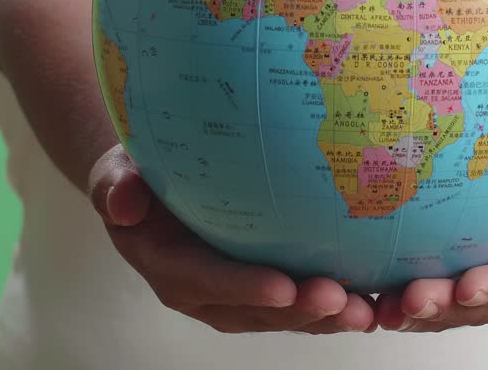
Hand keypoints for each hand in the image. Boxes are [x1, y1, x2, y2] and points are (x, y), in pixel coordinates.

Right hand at [88, 145, 377, 333]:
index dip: (244, 287)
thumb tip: (122, 201)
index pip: (207, 280)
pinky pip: (296, 301)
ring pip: (281, 314)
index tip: (283, 286)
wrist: (150, 181)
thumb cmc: (136, 171)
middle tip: (341, 300)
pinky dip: (331, 304)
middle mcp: (202, 290)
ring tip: (365, 310)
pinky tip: (372, 297)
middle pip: (254, 310)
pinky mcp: (260, 286)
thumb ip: (115, 186)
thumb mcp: (115, 171)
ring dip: (323, 316)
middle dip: (299, 310)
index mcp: (168, 266)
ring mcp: (234, 293)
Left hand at [374, 124, 487, 331]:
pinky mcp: (458, 273)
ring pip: (454, 306)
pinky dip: (398, 298)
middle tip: (409, 301)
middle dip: (449, 308)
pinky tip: (363, 297)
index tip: (469, 287)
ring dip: (418, 312)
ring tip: (380, 309)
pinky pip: (431, 291)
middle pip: (487, 301)